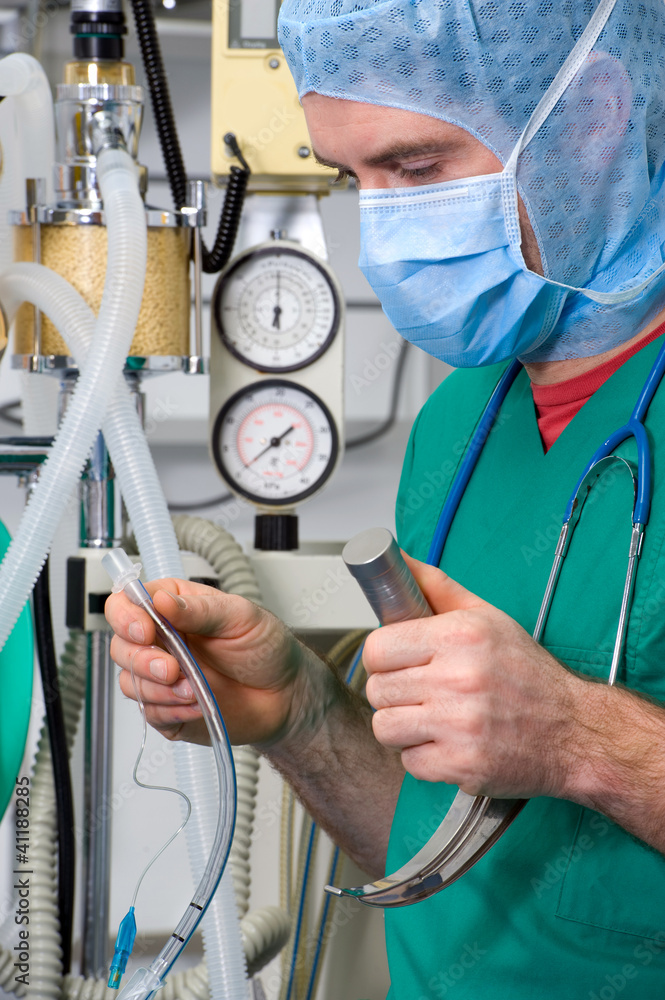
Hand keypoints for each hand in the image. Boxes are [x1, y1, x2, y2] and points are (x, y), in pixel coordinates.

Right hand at [106, 579, 305, 745]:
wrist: (286, 695)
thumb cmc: (266, 648)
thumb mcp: (240, 616)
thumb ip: (199, 609)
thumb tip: (163, 600)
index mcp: (173, 608)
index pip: (127, 603)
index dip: (126, 616)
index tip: (145, 630)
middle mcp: (162, 640)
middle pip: (120, 646)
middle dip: (142, 660)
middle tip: (173, 668)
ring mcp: (162, 676)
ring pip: (130, 682)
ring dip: (158, 689)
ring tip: (193, 688)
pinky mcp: (168, 708)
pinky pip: (150, 713)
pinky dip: (171, 711)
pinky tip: (198, 704)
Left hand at [362, 554, 586, 799]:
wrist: (573, 730)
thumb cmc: (527, 673)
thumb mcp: (486, 617)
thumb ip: (435, 587)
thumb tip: (395, 558)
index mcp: (459, 635)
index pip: (377, 648)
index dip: (383, 658)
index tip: (398, 663)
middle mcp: (458, 678)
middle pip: (376, 689)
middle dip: (393, 693)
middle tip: (420, 694)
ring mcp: (460, 724)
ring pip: (384, 728)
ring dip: (402, 727)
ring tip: (430, 719)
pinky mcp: (463, 764)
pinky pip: (409, 763)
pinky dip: (424, 758)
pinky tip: (448, 743)